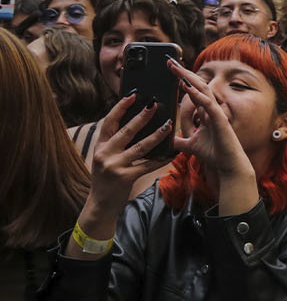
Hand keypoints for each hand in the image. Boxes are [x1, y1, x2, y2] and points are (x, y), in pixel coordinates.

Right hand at [86, 93, 175, 215]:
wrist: (100, 205)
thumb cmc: (107, 178)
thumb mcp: (105, 158)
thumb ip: (116, 143)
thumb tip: (138, 124)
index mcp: (100, 145)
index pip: (109, 122)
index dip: (121, 107)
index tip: (133, 95)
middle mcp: (104, 153)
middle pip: (126, 131)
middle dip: (142, 117)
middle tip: (155, 105)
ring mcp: (114, 166)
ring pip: (140, 146)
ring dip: (157, 135)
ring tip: (169, 125)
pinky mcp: (125, 177)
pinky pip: (148, 165)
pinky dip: (162, 158)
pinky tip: (172, 152)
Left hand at [170, 58, 252, 176]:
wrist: (229, 166)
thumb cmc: (215, 155)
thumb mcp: (190, 146)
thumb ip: (180, 141)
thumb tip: (167, 139)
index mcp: (206, 112)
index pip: (193, 91)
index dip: (182, 79)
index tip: (170, 69)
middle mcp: (212, 109)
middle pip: (197, 85)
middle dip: (183, 73)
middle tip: (169, 62)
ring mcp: (217, 113)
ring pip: (203, 90)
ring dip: (188, 78)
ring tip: (175, 69)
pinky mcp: (220, 120)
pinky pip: (207, 104)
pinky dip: (197, 94)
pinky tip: (186, 86)